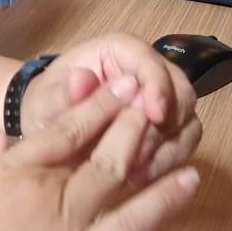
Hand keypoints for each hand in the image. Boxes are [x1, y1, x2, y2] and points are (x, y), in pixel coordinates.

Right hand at [0, 78, 199, 230]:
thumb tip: (0, 139)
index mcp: (9, 174)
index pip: (60, 130)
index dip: (92, 105)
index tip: (114, 86)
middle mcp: (43, 189)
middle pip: (93, 143)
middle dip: (124, 112)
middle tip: (146, 90)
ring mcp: (68, 226)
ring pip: (115, 172)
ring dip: (143, 141)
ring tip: (166, 119)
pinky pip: (133, 225)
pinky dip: (163, 199)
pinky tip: (188, 181)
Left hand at [19, 33, 200, 183]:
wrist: (47, 129)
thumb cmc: (46, 106)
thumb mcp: (44, 102)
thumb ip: (61, 94)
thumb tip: (83, 80)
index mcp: (119, 51)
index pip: (150, 61)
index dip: (158, 86)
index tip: (155, 115)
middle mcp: (147, 71)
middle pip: (180, 90)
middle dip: (166, 125)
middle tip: (139, 155)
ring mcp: (161, 101)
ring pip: (187, 120)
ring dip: (169, 149)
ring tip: (135, 175)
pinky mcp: (166, 129)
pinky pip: (182, 144)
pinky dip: (167, 163)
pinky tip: (139, 179)